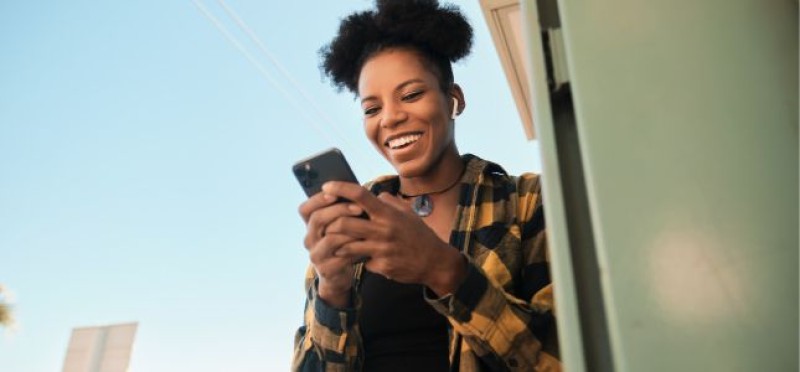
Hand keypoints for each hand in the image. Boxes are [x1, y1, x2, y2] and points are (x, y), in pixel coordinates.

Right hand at [299, 191, 365, 307]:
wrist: (340, 275)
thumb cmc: (344, 244)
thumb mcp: (340, 226)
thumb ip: (342, 211)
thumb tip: (356, 190)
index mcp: (310, 226)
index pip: (305, 209)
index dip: (318, 199)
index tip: (334, 192)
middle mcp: (309, 239)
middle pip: (317, 219)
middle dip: (339, 210)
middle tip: (359, 207)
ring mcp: (316, 255)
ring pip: (330, 238)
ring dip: (349, 230)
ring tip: (365, 225)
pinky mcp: (326, 269)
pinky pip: (341, 255)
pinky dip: (354, 248)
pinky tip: (366, 243)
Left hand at [320, 181, 466, 295]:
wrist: (436, 263)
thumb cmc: (420, 235)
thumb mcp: (408, 213)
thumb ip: (389, 202)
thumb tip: (374, 194)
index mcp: (388, 214)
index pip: (360, 195)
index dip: (340, 189)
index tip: (326, 187)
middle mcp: (384, 230)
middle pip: (344, 223)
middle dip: (330, 224)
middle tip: (325, 225)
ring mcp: (382, 250)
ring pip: (347, 246)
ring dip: (338, 245)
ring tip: (335, 244)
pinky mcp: (382, 266)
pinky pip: (362, 262)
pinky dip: (359, 260)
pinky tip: (362, 259)